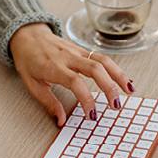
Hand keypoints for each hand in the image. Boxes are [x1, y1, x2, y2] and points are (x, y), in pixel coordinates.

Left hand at [9, 23, 133, 125]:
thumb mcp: (32, 84)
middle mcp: (68, 57)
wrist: (28, 36)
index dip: (86, 99)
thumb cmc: (28, 60)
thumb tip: (61, 121)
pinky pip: (101, 57)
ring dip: (118, 74)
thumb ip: (48, 103)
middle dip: (109, 87)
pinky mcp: (82, 49)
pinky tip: (123, 79)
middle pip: (95, 68)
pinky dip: (115, 68)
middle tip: (116, 105)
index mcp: (54, 67)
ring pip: (102, 59)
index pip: (75, 82)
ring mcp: (77, 51)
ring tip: (130, 90)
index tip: (92, 115)